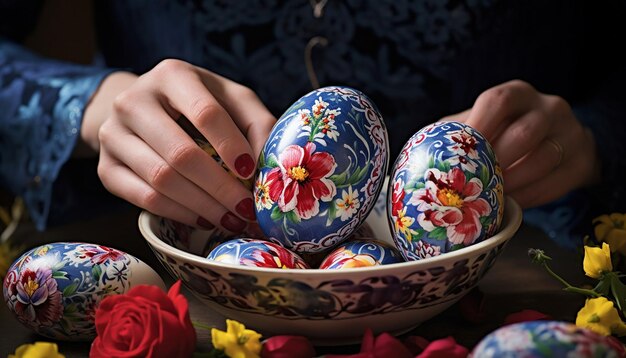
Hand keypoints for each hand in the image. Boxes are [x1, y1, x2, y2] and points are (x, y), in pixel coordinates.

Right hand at [88, 60, 275, 232]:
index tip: (251, 172)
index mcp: (172, 75)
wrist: (142, 109)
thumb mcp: (231, 99)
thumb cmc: (198, 104)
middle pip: (181, 154)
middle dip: (220, 187)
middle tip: (247, 209)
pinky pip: (143, 198)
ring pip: (161, 180)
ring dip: (203, 206)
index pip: (205, 113)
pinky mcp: (105, 167)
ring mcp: (113, 134)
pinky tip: (204, 218)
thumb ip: (257, 123)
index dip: (231, 146)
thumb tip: (272, 164)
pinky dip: (178, 213)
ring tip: (232, 219)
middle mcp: (134, 100)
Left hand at [441, 80, 600, 207]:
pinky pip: (559, 181)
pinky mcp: (584, 160)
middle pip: (525, 132)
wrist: (554, 144)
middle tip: (475, 182)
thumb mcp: (481, 125)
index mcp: (517, 94)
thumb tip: (414, 157)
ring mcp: (572, 133)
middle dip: (498, 160)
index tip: (462, 151)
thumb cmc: (502, 135)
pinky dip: (532, 196)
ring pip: (545, 158)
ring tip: (492, 196)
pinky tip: (514, 203)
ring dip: (514, 182)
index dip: (479, 125)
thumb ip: (454, 134)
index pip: (498, 101)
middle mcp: (550, 107)